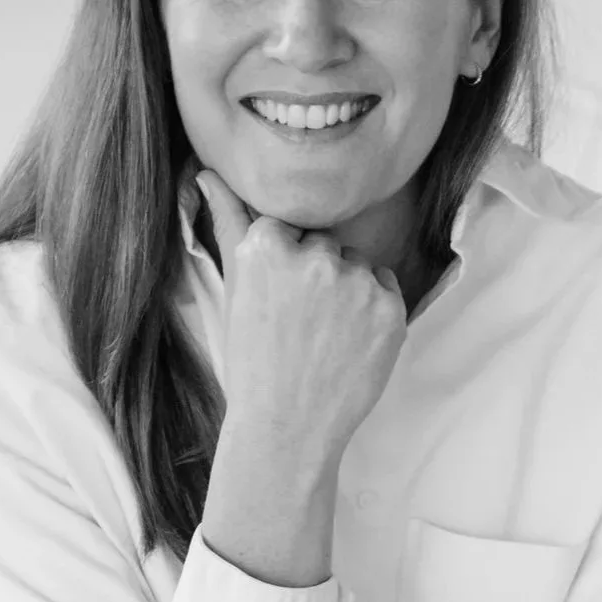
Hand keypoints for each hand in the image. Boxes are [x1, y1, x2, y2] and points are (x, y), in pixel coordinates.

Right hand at [192, 162, 408, 467]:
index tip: (277, 302)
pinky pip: (387, 287)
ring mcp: (356, 282)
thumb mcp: (234, 290)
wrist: (287, 428)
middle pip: (326, 245)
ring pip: (358, 265)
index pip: (288, 229)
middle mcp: (314, 255)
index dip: (284, 266)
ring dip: (349, 292)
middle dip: (318, 276)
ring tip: (325, 337)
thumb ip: (228, 223)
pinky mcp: (392, 308)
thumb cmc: (252, 363)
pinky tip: (350, 343)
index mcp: (266, 243)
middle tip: (300, 325)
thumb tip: (209, 173)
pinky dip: (375, 311)